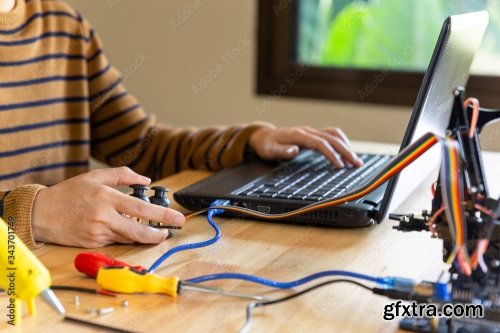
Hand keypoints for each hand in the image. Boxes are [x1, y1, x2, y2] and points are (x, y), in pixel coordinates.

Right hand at [32, 167, 184, 247]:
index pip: (141, 208)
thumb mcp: (95, 177)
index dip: (162, 216)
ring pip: (129, 237)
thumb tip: (146, 180)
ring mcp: (98, 232)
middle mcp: (104, 217)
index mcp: (106, 197)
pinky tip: (127, 228)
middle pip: (139, 230)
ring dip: (143, 234)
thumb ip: (122, 175)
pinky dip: (126, 236)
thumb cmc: (69, 192)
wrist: (41, 213)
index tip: (177, 218)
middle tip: (171, 231)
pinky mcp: (93, 243)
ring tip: (152, 228)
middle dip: (159, 233)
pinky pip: (117, 241)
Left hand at [248, 127, 362, 167]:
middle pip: (331, 138)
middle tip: (357, 164)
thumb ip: (282, 151)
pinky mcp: (313, 134)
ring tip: (355, 160)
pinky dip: (341, 142)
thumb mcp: (270, 150)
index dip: (331, 154)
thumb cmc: (267, 145)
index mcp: (298, 135)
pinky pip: (331, 135)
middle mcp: (307, 131)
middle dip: (346, 151)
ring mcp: (311, 131)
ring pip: (334, 135)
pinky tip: (346, 152)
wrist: (264, 136)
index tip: (340, 166)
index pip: (320, 143)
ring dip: (346, 146)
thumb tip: (294, 150)